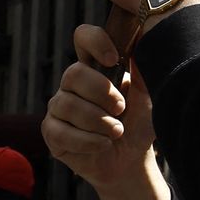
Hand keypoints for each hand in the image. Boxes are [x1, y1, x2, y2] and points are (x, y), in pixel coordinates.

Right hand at [44, 24, 160, 191]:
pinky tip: (103, 145)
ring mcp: (59, 106)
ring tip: (117, 132)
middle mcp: (73, 82)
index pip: (83, 37)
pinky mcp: (51, 132)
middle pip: (74, 73)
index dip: (95, 42)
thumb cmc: (139, 124)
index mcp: (95, 66)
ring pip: (68, 105)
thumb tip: (145, 41)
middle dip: (102, 93)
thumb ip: (144, 71)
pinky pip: (62, 132)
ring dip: (99, 122)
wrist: (132, 162)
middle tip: (121, 109)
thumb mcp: (148, 97)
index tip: (113, 59)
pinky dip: (88, 141)